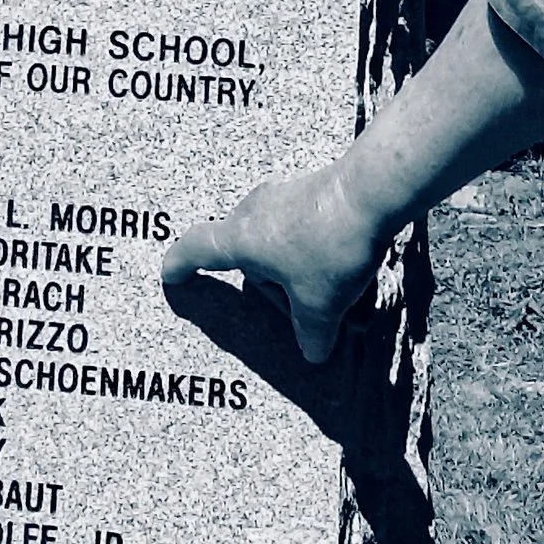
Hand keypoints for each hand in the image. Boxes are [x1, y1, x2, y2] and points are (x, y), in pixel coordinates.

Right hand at [162, 164, 388, 362]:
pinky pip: (308, 233)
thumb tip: (313, 351)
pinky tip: (355, 276)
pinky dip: (323, 258)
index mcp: (242, 239)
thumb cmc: (331, 246)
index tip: (171, 273)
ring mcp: (285, 198)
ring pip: (283, 247)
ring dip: (306, 276)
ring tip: (344, 301)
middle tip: (308, 317)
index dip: (182, 263)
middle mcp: (256, 213)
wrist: (372, 192)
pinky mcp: (314, 192)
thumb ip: (311, 333)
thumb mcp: (320, 305)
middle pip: (251, 258)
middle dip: (277, 290)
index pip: (198, 249)